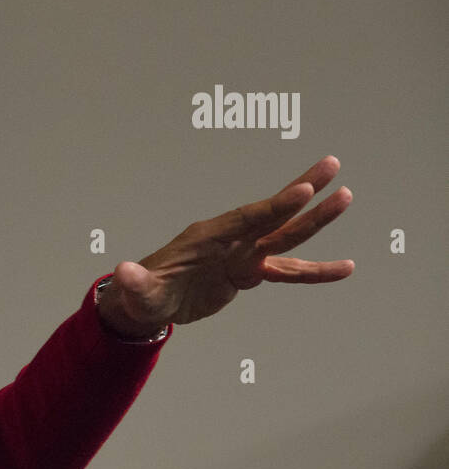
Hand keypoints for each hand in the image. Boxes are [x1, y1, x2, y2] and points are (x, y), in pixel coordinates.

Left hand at [97, 155, 354, 336]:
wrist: (146, 302)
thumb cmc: (140, 293)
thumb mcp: (135, 290)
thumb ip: (133, 281)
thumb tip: (121, 273)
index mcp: (206, 237)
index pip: (246, 218)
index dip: (274, 206)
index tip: (302, 189)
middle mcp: (228, 240)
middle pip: (272, 215)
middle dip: (301, 195)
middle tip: (331, 166)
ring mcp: (240, 255)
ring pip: (285, 236)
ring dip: (316, 220)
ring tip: (348, 197)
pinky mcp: (246, 273)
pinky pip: (288, 271)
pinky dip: (315, 271)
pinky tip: (345, 268)